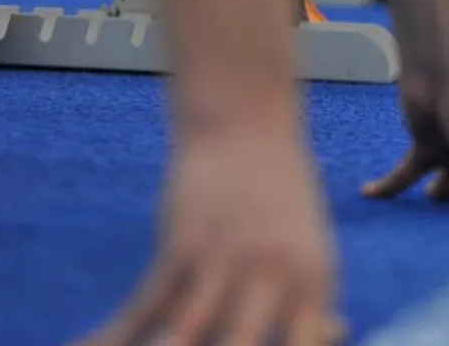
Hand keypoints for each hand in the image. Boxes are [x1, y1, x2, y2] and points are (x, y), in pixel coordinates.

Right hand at [78, 121, 339, 345]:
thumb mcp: (314, 242)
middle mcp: (274, 279)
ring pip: (185, 339)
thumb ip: (315, 293)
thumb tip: (337, 331)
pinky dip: (110, 338)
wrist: (248, 124)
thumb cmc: (284, 194)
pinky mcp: (181, 247)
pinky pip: (143, 309)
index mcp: (315, 282)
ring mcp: (225, 263)